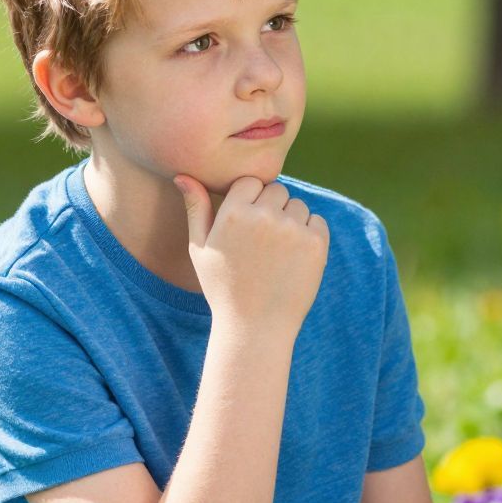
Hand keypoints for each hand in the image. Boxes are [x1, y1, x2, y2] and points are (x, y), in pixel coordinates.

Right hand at [176, 174, 329, 333]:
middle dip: (272, 209)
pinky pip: (317, 222)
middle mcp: (263, 216)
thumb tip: (183, 174)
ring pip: (298, 205)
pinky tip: (294, 260)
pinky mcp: (316, 244)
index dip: (250, 202)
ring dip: (292, 221)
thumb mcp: (200, 249)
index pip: (250, 182)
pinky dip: (311, 235)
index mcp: (232, 213)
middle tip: (263, 244)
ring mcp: (292, 229)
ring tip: (277, 255)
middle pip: (277, 190)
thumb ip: (195, 208)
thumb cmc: (223, 288)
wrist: (255, 328)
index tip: (247, 228)